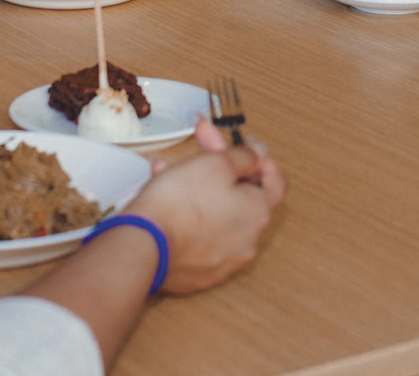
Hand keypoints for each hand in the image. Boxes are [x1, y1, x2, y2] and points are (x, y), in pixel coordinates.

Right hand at [129, 117, 285, 294]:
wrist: (143, 245)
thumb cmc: (177, 206)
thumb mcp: (216, 163)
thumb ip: (244, 156)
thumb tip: (258, 154)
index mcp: (258, 213)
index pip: (276, 182)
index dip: (260, 160)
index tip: (245, 150)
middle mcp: (247, 240)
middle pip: (243, 196)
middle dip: (221, 168)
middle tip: (203, 147)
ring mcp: (223, 259)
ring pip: (217, 213)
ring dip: (200, 189)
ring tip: (174, 172)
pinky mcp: (199, 271)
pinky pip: (201, 235)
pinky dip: (190, 216)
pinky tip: (169, 198)